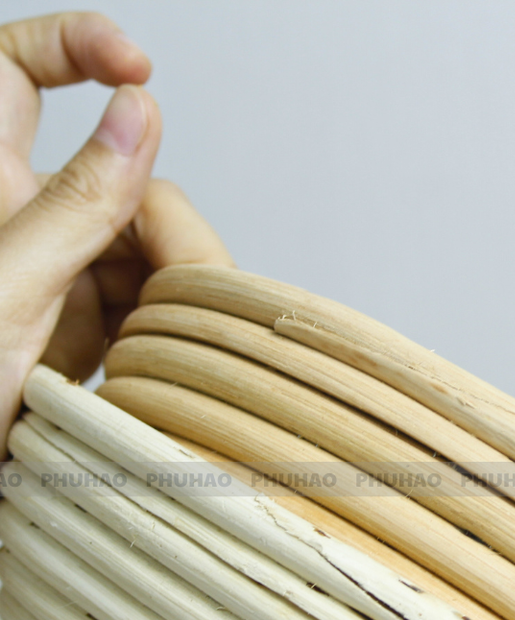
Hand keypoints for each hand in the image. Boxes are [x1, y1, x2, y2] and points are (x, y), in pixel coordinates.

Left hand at [0, 12, 231, 457]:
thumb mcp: (7, 285)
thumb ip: (78, 203)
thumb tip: (139, 118)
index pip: (13, 66)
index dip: (76, 44)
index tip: (138, 69)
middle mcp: (17, 216)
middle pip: (109, 171)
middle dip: (150, 209)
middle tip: (166, 262)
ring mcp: (52, 273)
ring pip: (135, 241)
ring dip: (161, 277)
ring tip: (159, 325)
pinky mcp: (76, 326)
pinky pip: (136, 300)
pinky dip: (157, 322)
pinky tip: (154, 349)